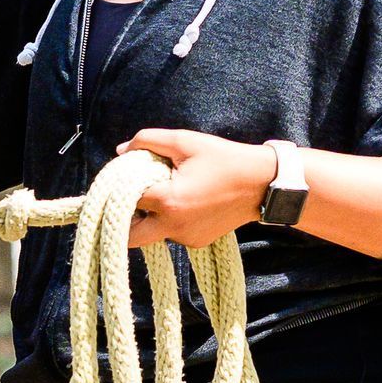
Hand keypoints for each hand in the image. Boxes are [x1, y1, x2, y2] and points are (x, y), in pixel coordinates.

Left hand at [114, 129, 275, 247]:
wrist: (262, 184)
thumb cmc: (223, 159)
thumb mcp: (184, 141)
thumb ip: (147, 140)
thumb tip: (121, 150)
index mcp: (168, 201)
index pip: (124, 200)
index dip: (119, 185)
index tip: (123, 174)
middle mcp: (174, 226)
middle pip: (130, 236)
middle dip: (122, 219)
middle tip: (127, 198)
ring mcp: (186, 238)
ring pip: (152, 234)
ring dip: (148, 217)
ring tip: (162, 191)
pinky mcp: (197, 242)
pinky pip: (172, 234)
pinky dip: (168, 220)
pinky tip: (184, 200)